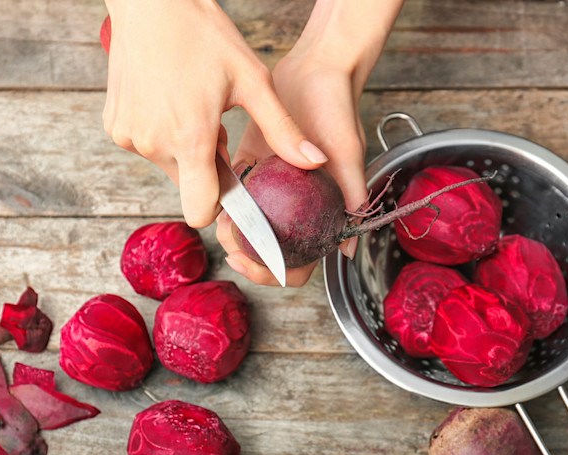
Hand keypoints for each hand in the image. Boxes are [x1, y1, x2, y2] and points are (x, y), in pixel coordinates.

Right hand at [102, 0, 327, 227]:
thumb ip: (282, 130)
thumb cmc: (204, 35)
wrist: (151, 1)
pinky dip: (162, 133)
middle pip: (188, 185)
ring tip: (193, 107)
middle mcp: (153, 144)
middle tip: (215, 124)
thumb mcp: (253, 81)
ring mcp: (129, 136)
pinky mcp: (114, 126)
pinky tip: (170, 101)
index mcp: (189, 140)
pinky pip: (146, 146)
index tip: (230, 181)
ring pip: (168, 165)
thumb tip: (316, 163)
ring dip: (185, 148)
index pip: (200, 211)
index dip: (220, 204)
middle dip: (206, 165)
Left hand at [216, 53, 368, 286]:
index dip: (274, 272)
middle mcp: (298, 207)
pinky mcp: (255, 167)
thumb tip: (349, 251)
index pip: (301, 263)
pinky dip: (226, 201)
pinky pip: (238, 194)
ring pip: (251, 228)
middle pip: (270, 253)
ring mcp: (276, 190)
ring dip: (233, 233)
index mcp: (322, 213)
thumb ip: (351, 197)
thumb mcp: (346, 154)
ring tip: (221, 222)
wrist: (317, 68)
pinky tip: (216, 195)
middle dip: (247, 256)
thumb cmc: (337, 109)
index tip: (251, 260)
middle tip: (230, 244)